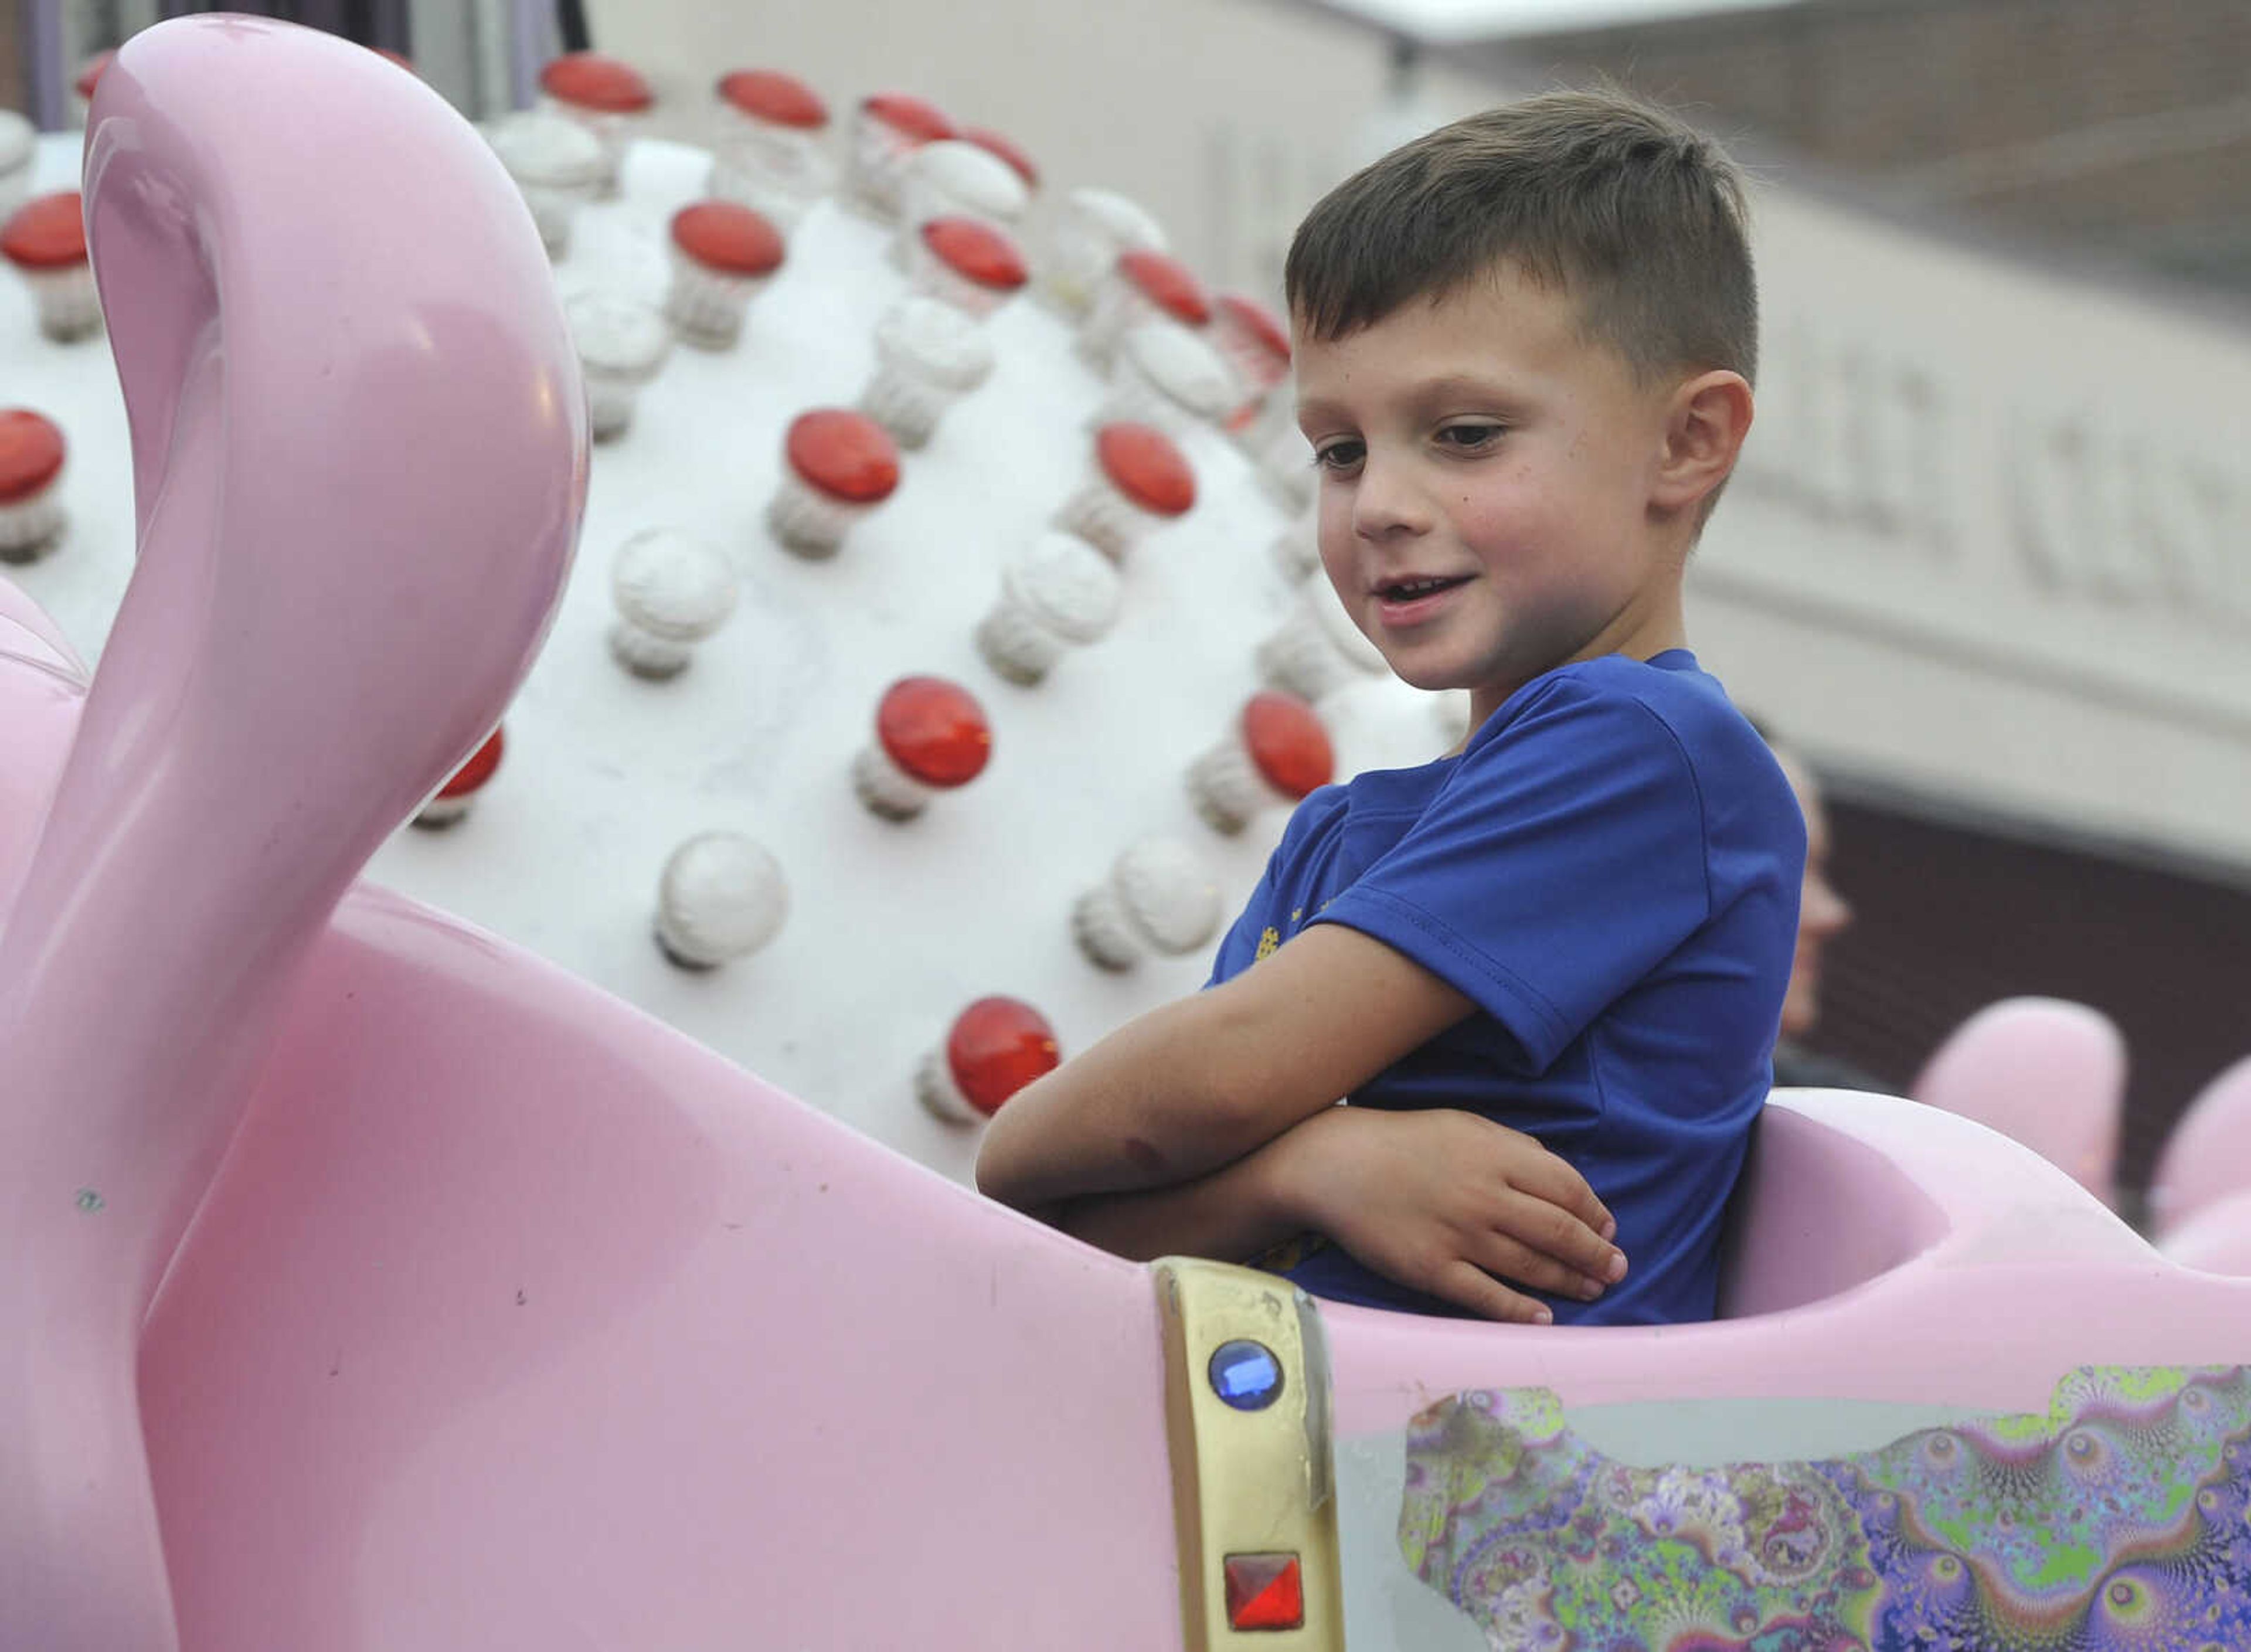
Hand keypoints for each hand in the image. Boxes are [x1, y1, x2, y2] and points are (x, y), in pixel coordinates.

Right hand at [1280, 1107, 1625, 1323]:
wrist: (1336, 1164)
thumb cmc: (1404, 1141)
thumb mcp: (1465, 1125)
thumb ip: (1514, 1148)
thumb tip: (1559, 1179)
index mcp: (1496, 1156)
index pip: (1567, 1188)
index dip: (1596, 1213)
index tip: (1608, 1229)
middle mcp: (1485, 1196)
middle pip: (1559, 1231)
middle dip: (1596, 1254)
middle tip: (1617, 1270)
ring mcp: (1459, 1235)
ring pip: (1532, 1266)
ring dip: (1570, 1281)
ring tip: (1592, 1291)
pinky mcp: (1432, 1269)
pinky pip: (1487, 1296)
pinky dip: (1521, 1310)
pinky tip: (1544, 1318)